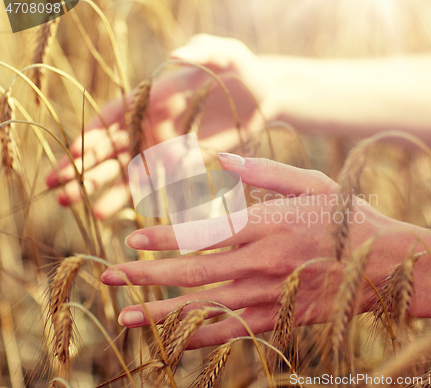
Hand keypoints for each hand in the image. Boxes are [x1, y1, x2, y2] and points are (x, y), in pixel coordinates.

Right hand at [46, 35, 272, 218]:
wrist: (264, 96)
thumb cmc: (242, 69)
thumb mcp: (225, 53)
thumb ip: (202, 50)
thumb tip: (174, 55)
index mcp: (153, 95)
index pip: (114, 115)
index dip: (92, 133)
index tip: (74, 153)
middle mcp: (151, 122)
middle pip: (110, 147)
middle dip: (82, 167)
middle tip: (57, 188)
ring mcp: (163, 145)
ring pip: (125, 169)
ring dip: (99, 187)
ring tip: (71, 204)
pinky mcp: (181, 161)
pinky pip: (154, 182)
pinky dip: (132, 197)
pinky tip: (108, 213)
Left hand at [101, 154, 390, 347]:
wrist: (389, 265)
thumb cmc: (349, 219)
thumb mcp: (311, 184)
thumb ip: (265, 172)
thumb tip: (223, 160)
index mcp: (268, 223)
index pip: (203, 232)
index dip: (163, 236)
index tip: (131, 238)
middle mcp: (262, 261)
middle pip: (193, 271)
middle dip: (146, 275)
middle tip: (110, 277)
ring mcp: (270, 295)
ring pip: (205, 306)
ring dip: (162, 312)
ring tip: (126, 317)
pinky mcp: (280, 318)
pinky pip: (233, 331)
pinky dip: (200, 336)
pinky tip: (172, 341)